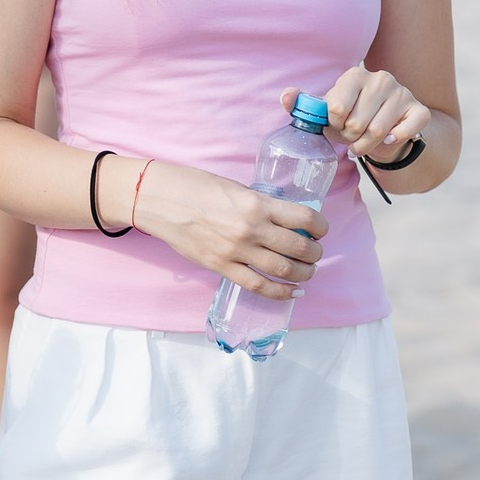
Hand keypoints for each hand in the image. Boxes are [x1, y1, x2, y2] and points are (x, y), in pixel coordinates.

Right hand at [128, 158, 321, 300]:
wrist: (159, 200)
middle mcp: (251, 229)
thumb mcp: (234, 187)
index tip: (320, 230)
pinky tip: (292, 292)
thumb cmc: (194, 186)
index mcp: (257, 204)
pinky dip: (280, 293)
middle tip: (315, 252)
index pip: (304, 219)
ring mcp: (236, 251)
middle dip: (315, 253)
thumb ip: (259, 204)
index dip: (320, 227)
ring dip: (303, 274)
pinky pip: (258, 286)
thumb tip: (283, 220)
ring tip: (307, 271)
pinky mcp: (221, 267)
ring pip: (284, 270)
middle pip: (299, 248)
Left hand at [297, 66, 429, 161]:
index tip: (336, 126)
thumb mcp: (327, 110)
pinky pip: (406, 130)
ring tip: (363, 142)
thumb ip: (304, 103)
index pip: (336, 108)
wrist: (387, 128)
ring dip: (367, 145)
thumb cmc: (352, 116)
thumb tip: (285, 97)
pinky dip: (394, 141)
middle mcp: (380, 78)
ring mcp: (402, 92)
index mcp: (354, 75)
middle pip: (356, 123)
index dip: (333, 125)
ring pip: (378, 131)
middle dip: (349, 138)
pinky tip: (389, 140)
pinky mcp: (419, 110)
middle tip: (350, 138)